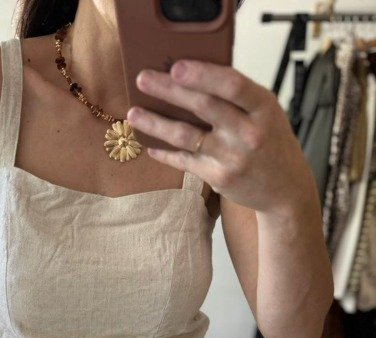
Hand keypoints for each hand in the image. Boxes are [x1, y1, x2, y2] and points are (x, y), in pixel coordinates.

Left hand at [126, 59, 310, 213]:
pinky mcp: (219, 178)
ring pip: (186, 136)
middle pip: (203, 106)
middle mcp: (248, 132)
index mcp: (263, 107)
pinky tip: (150, 145)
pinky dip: (165, 153)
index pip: (232, 85)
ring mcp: (233, 157)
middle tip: (142, 80)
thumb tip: (193, 77)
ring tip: (133, 114)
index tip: (176, 67)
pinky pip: (185, 161)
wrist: (285, 189)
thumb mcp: (266, 113)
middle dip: (169, 91)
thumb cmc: (271, 143)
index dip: (202, 75)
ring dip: (156, 124)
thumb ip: (238, 97)